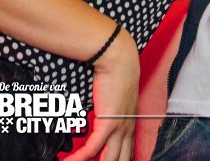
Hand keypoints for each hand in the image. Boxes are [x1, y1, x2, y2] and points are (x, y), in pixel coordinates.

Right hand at [66, 30, 137, 160]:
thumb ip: (108, 106)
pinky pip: (93, 148)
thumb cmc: (117, 71)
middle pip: (121, 160)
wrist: (118, 59)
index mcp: (130, 123)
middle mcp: (127, 129)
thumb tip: (98, 110)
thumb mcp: (115, 94)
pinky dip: (80, 157)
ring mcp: (119, 128)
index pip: (127, 153)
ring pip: (109, 159)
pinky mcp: (108, 124)